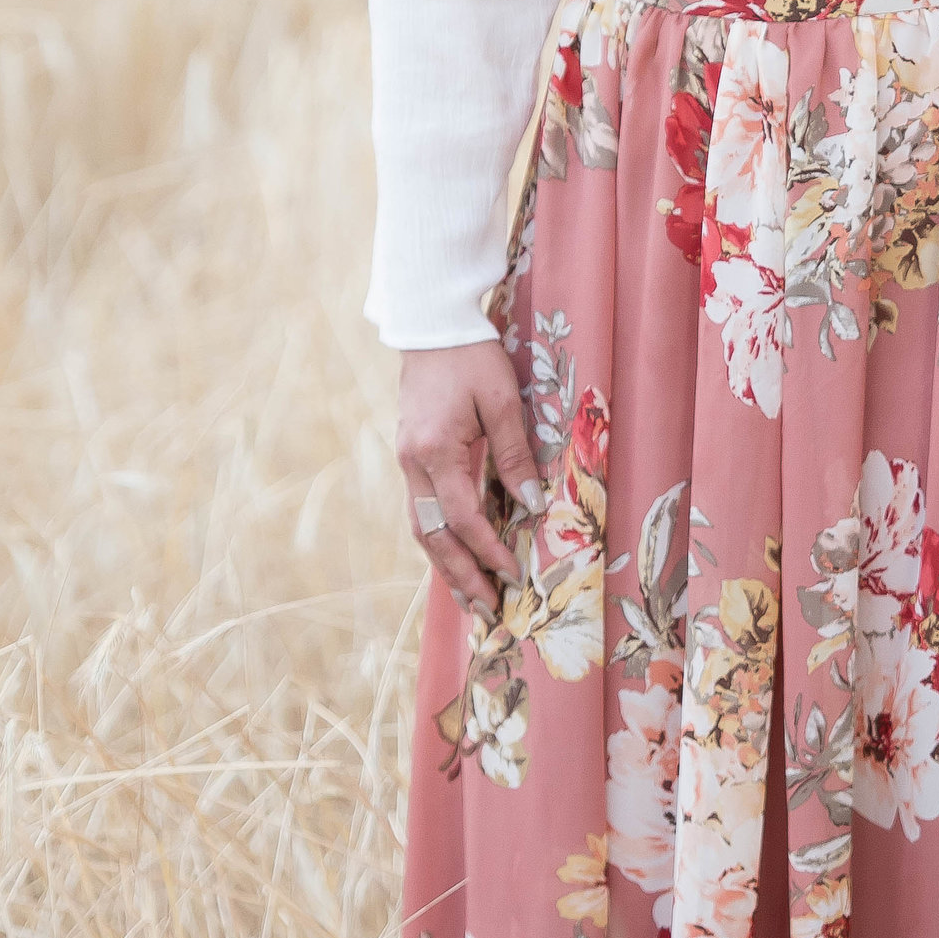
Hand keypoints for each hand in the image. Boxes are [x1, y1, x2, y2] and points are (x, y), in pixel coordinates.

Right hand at [396, 340, 541, 614]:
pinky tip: (457, 558)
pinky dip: (440, 541)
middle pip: (433, 536)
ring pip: (422, 529)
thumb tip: (532, 504)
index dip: (488, 550)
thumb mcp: (502, 400)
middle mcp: (413, 464)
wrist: (431, 326)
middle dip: (462, 576)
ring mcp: (407, 462)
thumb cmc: (472, 357)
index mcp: (434, 451)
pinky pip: (423, 511)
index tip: (514, 574)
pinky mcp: (411, 458)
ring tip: (472, 599)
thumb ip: (515, 453)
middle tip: (489, 611)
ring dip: (446, 566)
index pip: (462, 517)